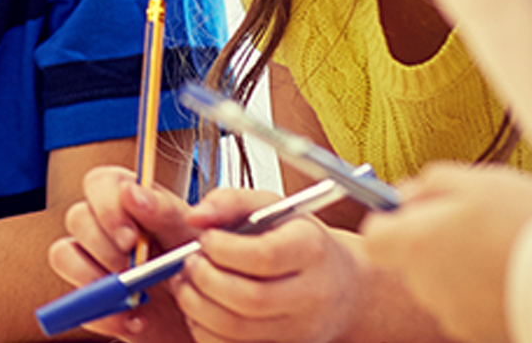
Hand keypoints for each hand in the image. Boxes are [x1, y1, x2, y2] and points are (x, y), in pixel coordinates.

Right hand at [48, 165, 200, 342]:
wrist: (215, 315)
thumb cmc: (207, 266)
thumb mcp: (195, 237)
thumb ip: (167, 210)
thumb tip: (132, 193)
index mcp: (132, 202)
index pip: (100, 183)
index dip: (107, 207)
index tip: (131, 238)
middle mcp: (107, 227)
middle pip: (77, 217)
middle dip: (102, 244)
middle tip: (131, 268)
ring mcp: (95, 262)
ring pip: (63, 254)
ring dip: (91, 276)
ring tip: (131, 294)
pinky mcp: (93, 299)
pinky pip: (75, 302)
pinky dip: (104, 315)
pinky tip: (136, 319)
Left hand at [171, 188, 361, 342]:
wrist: (343, 287)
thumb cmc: (300, 242)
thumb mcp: (272, 207)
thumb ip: (230, 201)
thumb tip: (194, 216)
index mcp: (311, 250)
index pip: (264, 256)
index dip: (222, 249)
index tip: (205, 238)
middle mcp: (310, 295)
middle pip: (248, 299)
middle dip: (204, 279)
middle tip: (189, 262)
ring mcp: (298, 330)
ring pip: (235, 330)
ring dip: (196, 306)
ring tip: (188, 283)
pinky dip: (204, 330)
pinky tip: (200, 308)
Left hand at [361, 163, 531, 342]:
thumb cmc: (524, 223)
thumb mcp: (475, 182)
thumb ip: (427, 184)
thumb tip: (403, 193)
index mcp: (413, 245)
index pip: (373, 238)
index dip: (391, 220)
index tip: (414, 209)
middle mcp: (424, 284)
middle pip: (411, 260)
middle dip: (432, 241)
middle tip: (473, 225)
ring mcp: (450, 312)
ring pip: (442, 283)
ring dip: (460, 267)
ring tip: (501, 249)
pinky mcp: (476, 330)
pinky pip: (468, 304)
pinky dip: (482, 290)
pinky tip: (510, 273)